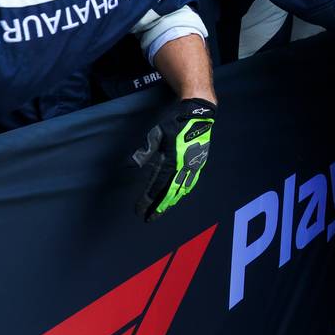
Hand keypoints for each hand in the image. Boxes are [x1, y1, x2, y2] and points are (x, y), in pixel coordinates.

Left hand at [132, 97, 215, 220]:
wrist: (199, 115)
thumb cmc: (177, 122)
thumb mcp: (158, 133)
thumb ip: (148, 150)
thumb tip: (135, 163)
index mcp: (173, 161)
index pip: (158, 186)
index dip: (149, 200)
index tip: (141, 209)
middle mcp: (184, 167)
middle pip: (170, 193)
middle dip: (159, 208)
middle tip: (150, 218)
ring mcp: (193, 166)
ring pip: (181, 190)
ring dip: (171, 202)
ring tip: (162, 211)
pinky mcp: (199, 163)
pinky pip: (190, 183)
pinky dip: (183, 192)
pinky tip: (179, 196)